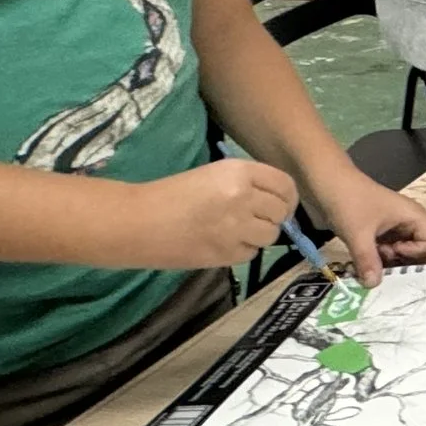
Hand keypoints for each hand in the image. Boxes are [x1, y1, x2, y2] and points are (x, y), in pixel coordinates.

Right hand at [135, 158, 297, 269]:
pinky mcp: (226, 254)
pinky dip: (243, 250)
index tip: (282, 204)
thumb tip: (274, 199)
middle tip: (257, 220)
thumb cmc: (171, 194)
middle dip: (274, 217)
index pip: (284, 185)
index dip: (287, 197)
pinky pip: (251, 253)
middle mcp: (244, 197)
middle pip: (281, 211)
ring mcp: (236, 227)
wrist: (138, 222)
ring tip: (237, 232)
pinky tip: (224, 244)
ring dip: (259, 235)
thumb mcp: (213, 175)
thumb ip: (246, 183)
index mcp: (240, 171)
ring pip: (270, 235)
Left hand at [310, 169, 425, 287]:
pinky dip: (379, 259)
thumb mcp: (357, 234)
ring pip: (404, 252)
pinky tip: (364, 258)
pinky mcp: (379, 231)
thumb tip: (374, 285)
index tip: (395, 251)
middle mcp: (408, 221)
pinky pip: (389, 250)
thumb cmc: (348, 202)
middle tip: (382, 258)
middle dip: (405, 260)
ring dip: (390, 261)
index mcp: (412, 215)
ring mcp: (393, 226)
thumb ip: (368, 261)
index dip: (419, 252)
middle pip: (422, 249)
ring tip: (370, 258)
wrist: (325, 182)